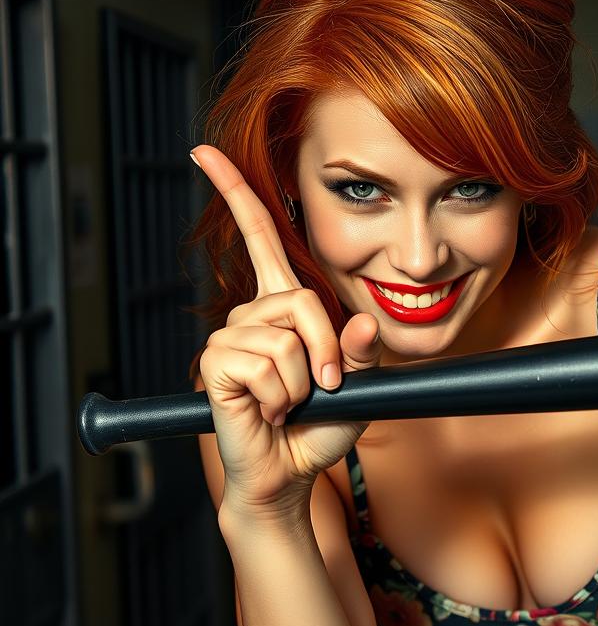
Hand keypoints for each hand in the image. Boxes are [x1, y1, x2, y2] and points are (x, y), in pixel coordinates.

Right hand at [192, 144, 382, 513]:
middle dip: (326, 349)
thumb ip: (360, 351)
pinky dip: (282, 395)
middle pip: (301, 299)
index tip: (205, 152)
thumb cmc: (319, 427)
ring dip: (303, 380)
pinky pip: (265, 364)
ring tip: (290, 402)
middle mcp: (251, 315)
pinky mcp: (216, 364)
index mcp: (281, 309)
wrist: (289, 473)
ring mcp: (230, 338)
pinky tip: (269, 410)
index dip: (235, 194)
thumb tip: (363, 324)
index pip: (259, 239)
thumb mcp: (355, 384)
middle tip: (323, 387)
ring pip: (286, 338)